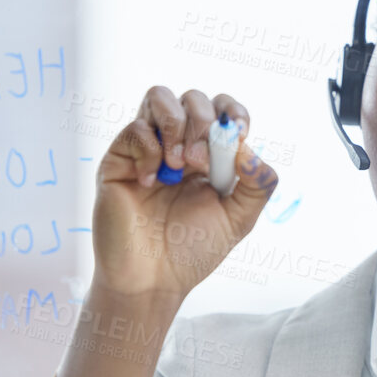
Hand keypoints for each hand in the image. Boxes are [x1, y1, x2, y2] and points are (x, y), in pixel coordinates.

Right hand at [91, 86, 278, 300]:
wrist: (152, 280)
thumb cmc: (191, 251)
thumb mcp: (239, 219)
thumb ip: (258, 184)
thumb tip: (248, 148)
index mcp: (209, 155)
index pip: (222, 109)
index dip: (232, 112)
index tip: (238, 135)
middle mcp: (178, 146)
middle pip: (192, 98)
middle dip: (203, 122)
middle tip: (201, 162)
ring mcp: (146, 150)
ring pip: (159, 97)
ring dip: (176, 125)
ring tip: (178, 165)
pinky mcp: (118, 160)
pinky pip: (134, 128)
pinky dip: (148, 150)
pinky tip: (151, 183)